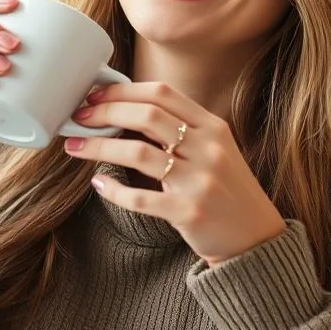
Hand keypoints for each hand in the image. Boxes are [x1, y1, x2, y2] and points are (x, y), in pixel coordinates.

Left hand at [63, 82, 286, 265]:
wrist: (255, 239)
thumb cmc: (225, 190)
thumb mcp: (213, 150)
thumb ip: (180, 130)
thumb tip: (124, 112)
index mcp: (213, 127)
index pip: (162, 93)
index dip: (123, 90)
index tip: (95, 95)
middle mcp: (208, 149)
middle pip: (146, 116)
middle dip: (105, 112)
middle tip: (79, 117)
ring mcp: (199, 181)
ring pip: (137, 153)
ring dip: (98, 147)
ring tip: (75, 146)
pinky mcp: (188, 212)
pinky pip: (140, 198)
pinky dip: (113, 190)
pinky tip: (98, 184)